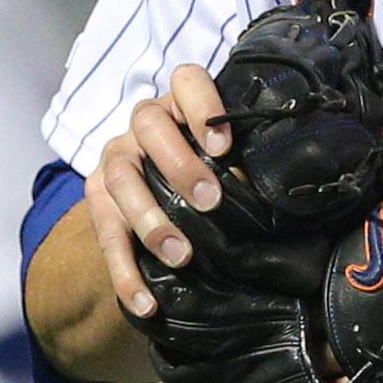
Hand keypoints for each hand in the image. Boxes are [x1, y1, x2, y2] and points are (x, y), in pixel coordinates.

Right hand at [85, 64, 227, 315]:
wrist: (164, 197)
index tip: (225, 146)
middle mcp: (143, 125)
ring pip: (122, 179)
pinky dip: (125, 273)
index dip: (204, 105)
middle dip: (179, 165)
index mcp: (182, 104)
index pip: (187, 80)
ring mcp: (116, 160)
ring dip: (151, 219)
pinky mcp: (98, 200)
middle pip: (148, 125)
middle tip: (210, 202)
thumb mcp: (234, 164)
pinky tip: (146, 302)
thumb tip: (285, 193)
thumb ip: (249, 168)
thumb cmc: (216, 175)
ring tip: (180, 255)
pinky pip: (105, 235)